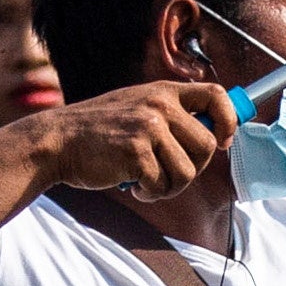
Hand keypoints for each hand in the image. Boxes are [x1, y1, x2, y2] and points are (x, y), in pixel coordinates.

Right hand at [3, 80, 232, 197]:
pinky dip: (150, 193)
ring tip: (147, 181)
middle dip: (193, 169)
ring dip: (170, 187)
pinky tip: (132, 184)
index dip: (228, 120)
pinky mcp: (135, 153)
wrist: (57, 141)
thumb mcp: (136, 107)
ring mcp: (147, 128)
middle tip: (168, 174)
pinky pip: (162, 186)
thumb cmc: (99, 132)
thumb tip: (215, 136)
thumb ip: (170, 116)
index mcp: (162, 92)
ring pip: (188, 172)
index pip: (216, 95)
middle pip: (207, 145)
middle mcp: (158, 106)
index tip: (222, 140)